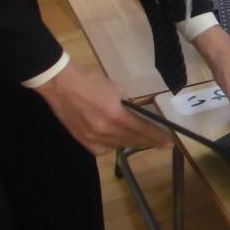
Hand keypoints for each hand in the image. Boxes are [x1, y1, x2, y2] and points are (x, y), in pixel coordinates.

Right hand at [36, 63, 169, 154]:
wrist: (60, 83)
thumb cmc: (89, 80)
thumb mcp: (115, 88)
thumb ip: (125, 103)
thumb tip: (131, 112)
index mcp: (116, 115)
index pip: (142, 130)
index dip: (157, 137)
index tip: (169, 143)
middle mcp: (105, 130)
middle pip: (131, 140)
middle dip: (147, 142)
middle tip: (160, 143)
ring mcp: (91, 137)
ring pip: (117, 146)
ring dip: (130, 143)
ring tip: (140, 140)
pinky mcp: (81, 139)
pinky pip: (101, 149)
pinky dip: (110, 145)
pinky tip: (114, 141)